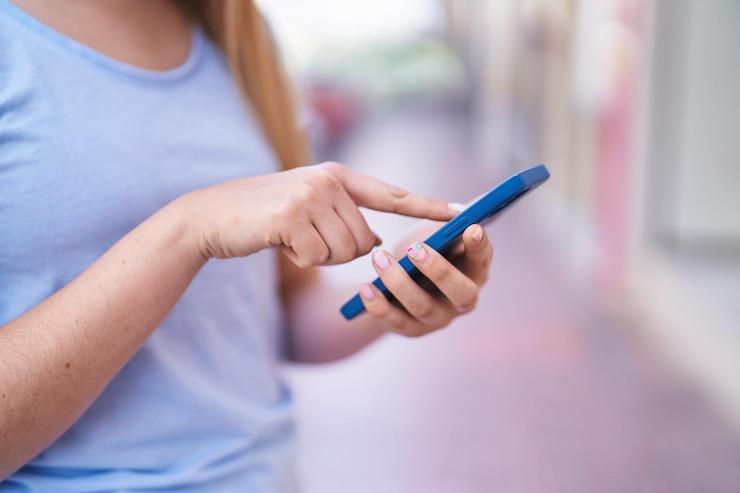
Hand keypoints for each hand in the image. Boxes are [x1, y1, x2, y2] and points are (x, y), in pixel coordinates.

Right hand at [180, 162, 457, 265]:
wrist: (213, 215)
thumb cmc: (266, 216)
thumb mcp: (310, 208)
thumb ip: (345, 218)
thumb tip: (376, 241)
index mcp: (338, 175)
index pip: (392, 194)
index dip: (427, 206)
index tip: (462, 212)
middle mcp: (329, 179)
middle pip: (364, 240)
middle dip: (339, 250)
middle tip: (305, 237)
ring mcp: (310, 194)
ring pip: (344, 251)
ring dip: (320, 256)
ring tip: (292, 236)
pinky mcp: (293, 215)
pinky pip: (318, 257)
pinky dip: (301, 259)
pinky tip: (281, 241)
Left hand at [358, 224, 492, 335]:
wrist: (397, 284)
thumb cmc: (423, 251)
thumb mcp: (437, 236)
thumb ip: (449, 224)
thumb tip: (462, 206)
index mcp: (474, 270)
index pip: (483, 259)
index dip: (480, 246)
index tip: (470, 227)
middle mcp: (463, 299)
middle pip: (461, 293)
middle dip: (439, 271)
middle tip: (415, 249)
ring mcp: (439, 317)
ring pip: (423, 306)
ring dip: (400, 282)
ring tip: (379, 258)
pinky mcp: (412, 329)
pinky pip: (396, 321)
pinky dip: (379, 305)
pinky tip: (365, 288)